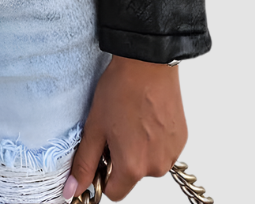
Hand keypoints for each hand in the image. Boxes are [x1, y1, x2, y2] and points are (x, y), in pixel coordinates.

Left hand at [64, 56, 187, 200]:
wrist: (147, 63)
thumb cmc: (120, 90)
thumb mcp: (94, 127)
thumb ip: (84, 163)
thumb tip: (72, 190)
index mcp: (133, 167)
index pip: (114, 192)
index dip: (103, 174)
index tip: (100, 153)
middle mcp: (156, 166)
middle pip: (131, 175)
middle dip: (121, 158)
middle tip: (115, 127)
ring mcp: (172, 153)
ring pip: (148, 162)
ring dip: (139, 148)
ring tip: (131, 119)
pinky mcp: (182, 139)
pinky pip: (163, 149)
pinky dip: (153, 139)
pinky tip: (146, 116)